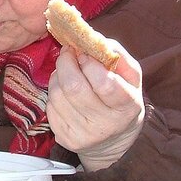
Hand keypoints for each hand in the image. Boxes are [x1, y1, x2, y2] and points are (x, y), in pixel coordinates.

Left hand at [46, 40, 144, 170]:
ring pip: (57, 94)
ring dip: (58, 76)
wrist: (112, 139)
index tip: (84, 52)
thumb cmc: (122, 99)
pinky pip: (50, 106)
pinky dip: (54, 92)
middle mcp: (106, 125)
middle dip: (66, 62)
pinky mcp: (65, 139)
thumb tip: (95, 40)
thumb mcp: (131, 76)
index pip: (104, 83)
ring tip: (68, 72)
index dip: (89, 63)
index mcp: (127, 107)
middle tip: (68, 53)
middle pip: (74, 87)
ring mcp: (84, 135)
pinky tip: (64, 92)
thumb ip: (117, 54)